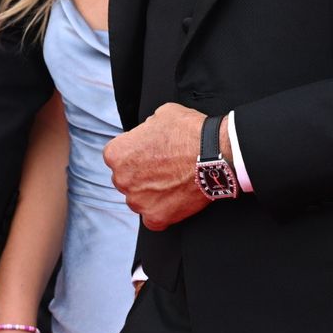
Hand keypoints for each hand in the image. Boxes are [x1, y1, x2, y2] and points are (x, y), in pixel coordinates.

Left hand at [104, 102, 210, 230]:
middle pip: (126, 179)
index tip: (150, 152)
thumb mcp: (160, 114)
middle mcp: (122, 180)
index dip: (136, 152)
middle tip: (163, 167)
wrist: (215, 154)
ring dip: (151, 193)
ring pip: (139, 199)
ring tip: (173, 182)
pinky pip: (153, 218)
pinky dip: (163, 211)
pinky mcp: (156, 218)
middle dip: (141, 174)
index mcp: (117, 153)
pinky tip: (175, 198)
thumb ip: (145, 128)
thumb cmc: (189, 132)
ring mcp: (138, 201)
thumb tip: (148, 134)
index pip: (117, 156)